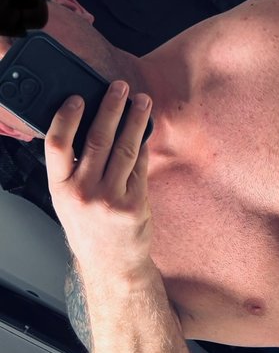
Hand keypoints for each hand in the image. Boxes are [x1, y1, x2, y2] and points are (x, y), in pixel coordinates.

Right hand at [45, 81, 154, 280]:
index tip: (77, 98)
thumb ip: (73, 170)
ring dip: (135, 121)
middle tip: (120, 88)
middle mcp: (84, 192)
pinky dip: (143, 146)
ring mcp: (111, 198)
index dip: (66, 117)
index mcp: (60, 189)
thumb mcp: (67, 202)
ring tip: (142, 102)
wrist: (112, 265)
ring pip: (124, 149)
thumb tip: (86, 129)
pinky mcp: (135, 203)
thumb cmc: (89, 230)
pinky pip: (140, 166)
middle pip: (97, 140)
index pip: (57, 145)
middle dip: (111, 109)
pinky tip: (146, 132)